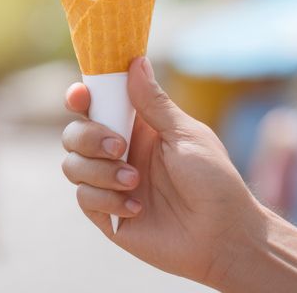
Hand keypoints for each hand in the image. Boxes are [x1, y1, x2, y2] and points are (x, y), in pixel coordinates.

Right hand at [61, 57, 262, 285]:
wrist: (223, 235)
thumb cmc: (214, 181)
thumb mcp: (186, 134)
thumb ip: (154, 103)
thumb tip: (136, 62)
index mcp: (136, 128)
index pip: (95, 105)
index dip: (80, 98)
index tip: (80, 97)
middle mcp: (118, 153)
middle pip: (74, 134)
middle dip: (89, 137)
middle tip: (120, 147)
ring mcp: (110, 184)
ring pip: (72, 166)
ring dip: (101, 171)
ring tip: (135, 181)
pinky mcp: (107, 214)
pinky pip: (84, 198)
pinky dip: (108, 199)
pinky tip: (138, 207)